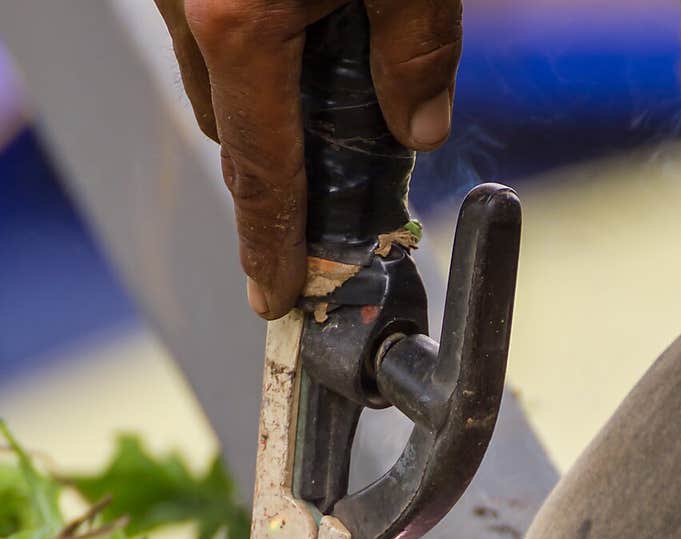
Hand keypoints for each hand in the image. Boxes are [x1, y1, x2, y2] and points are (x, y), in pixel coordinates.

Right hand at [154, 1, 460, 317]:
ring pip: (211, 73)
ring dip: (263, 98)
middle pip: (229, 129)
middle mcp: (187, 0)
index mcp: (238, 20)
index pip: (261, 174)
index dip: (270, 248)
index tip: (274, 297)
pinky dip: (252, 43)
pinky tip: (308, 21)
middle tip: (337, 191)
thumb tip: (422, 125)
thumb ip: (416, 47)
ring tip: (334, 88)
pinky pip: (206, 19)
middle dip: (280, 169)